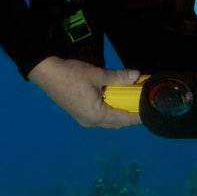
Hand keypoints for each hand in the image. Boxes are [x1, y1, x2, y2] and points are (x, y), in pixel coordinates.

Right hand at [27, 56, 142, 128]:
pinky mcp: (79, 113)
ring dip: (119, 113)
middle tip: (141, 104)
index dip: (138, 115)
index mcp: (96, 115)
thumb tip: (137, 75)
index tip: (150, 110)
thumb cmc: (72, 74)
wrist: (46, 73)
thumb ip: (118, 77)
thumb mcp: (97, 75)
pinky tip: (115, 100)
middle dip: (130, 116)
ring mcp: (83, 119)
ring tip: (131, 101)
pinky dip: (110, 111)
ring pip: (108, 121)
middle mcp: (90, 121)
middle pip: (116, 123)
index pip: (123, 119)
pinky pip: (99, 117)